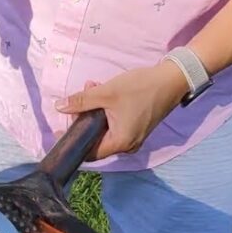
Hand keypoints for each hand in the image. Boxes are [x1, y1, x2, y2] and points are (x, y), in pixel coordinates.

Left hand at [55, 62, 188, 159]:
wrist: (172, 80)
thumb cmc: (141, 88)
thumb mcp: (106, 93)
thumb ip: (81, 101)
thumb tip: (59, 107)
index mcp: (120, 143)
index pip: (88, 152)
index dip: (73, 140)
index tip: (60, 127)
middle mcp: (127, 146)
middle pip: (95, 139)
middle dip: (83, 118)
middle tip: (78, 99)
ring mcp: (133, 137)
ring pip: (104, 129)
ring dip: (94, 110)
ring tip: (91, 88)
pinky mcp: (137, 127)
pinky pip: (114, 124)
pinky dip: (105, 111)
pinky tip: (102, 91)